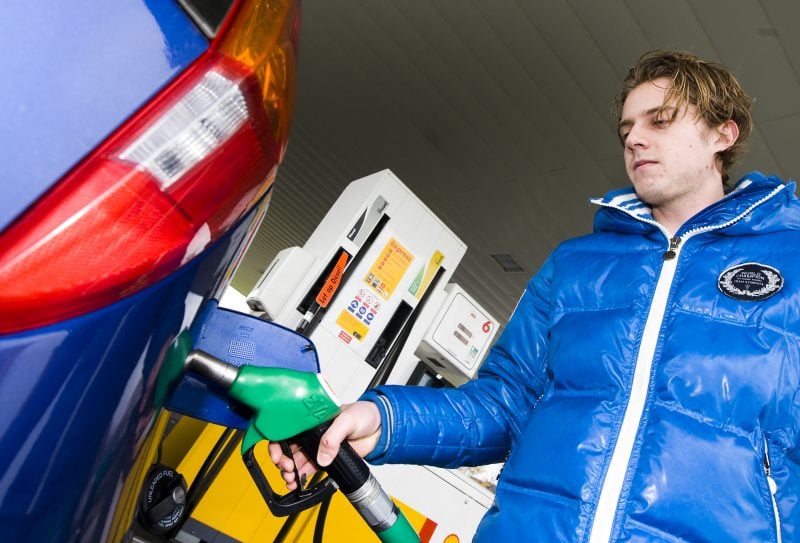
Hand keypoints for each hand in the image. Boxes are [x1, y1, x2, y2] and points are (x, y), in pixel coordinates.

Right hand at [267, 400, 381, 489]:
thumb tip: (322, 456)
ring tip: (291, 478)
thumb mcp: (347, 419)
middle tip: (287, 468)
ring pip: (297, 460)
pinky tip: (298, 482)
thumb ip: (333, 436)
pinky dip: (301, 476)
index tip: (279, 454)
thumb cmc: (364, 414)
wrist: (381, 428)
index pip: (288, 429)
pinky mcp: (328, 458)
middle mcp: (313, 433)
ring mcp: (319, 446)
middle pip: (289, 447)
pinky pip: (310, 468)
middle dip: (283, 460)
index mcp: (312, 419)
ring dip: (290, 471)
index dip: (279, 442)